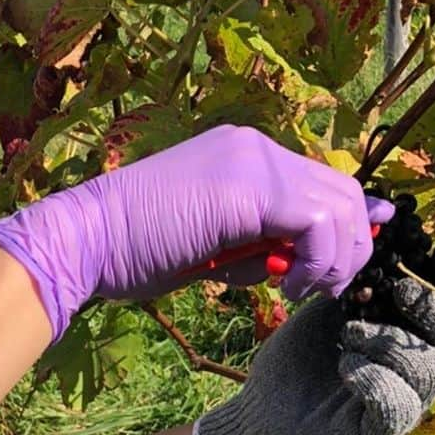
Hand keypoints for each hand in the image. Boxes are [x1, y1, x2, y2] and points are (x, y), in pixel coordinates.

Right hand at [0, 125, 392, 341]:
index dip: (345, 227)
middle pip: (344, 189)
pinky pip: (317, 224)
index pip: (320, 181)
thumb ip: (258, 243)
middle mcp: (254, 146)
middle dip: (348, 247)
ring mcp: (253, 162)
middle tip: (319, 287)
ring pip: (341, 205)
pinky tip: (285, 284)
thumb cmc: (132, 249)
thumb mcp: (209, 245)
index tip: (336, 269)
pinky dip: (317, 261)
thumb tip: (305, 263)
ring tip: (298, 288)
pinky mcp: (250, 189)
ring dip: (334, 258)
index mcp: (242, 153)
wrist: (85, 238)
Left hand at [192, 279, 434, 434]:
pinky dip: (372, 376)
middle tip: (398, 292)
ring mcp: (400, 406)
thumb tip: (379, 251)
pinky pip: (399, 403)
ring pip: (429, 369)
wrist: (257, 413)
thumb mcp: (322, 316)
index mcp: (404, 344)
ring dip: (387, 341)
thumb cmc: (293, 365)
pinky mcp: (377, 434)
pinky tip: (344, 367)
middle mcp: (411, 376)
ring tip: (348, 335)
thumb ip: (354, 290)